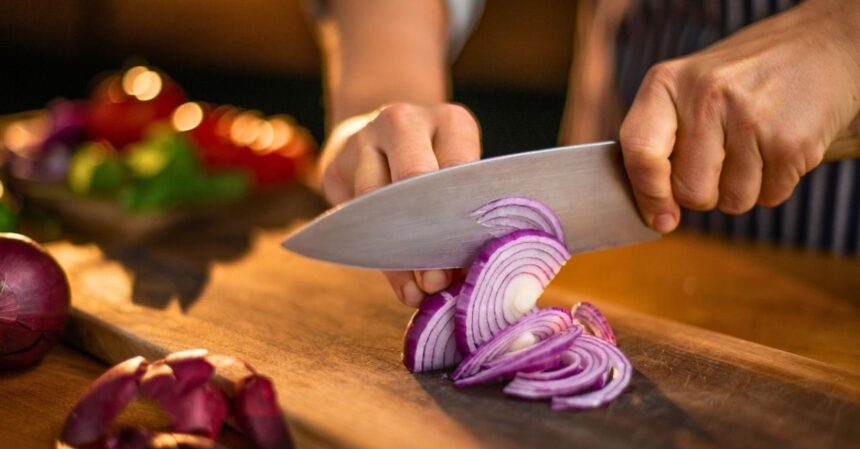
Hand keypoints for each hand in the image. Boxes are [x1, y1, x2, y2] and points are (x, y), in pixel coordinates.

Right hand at [319, 103, 481, 305]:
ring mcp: (363, 140)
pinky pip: (354, 219)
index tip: (468, 259)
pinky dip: (379, 259)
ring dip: (400, 255)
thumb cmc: (436, 165)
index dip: (463, 216)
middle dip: (427, 235)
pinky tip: (401, 285)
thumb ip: (464, 214)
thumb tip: (468, 276)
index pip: (459, 167)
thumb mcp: (460, 174)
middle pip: (414, 177)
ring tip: (420, 291)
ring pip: (377, 201)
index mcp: (448, 121)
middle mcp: (403, 122)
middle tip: (438, 280)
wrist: (380, 135)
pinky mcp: (334, 168)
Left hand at [619, 0, 859, 232]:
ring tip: (755, 146)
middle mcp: (705, 96)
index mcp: (667, 83)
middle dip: (706, 191)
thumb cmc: (743, 78)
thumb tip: (657, 215)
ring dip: (744, 189)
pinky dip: (776, 184)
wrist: (822, 45)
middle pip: (689, 191)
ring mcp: (750, 117)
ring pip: (732, 201)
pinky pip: (770, 197)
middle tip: (724, 158)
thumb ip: (660, 142)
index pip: (640, 152)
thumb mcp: (688, 89)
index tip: (661, 219)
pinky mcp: (790, 141)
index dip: (649, 195)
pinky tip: (779, 146)